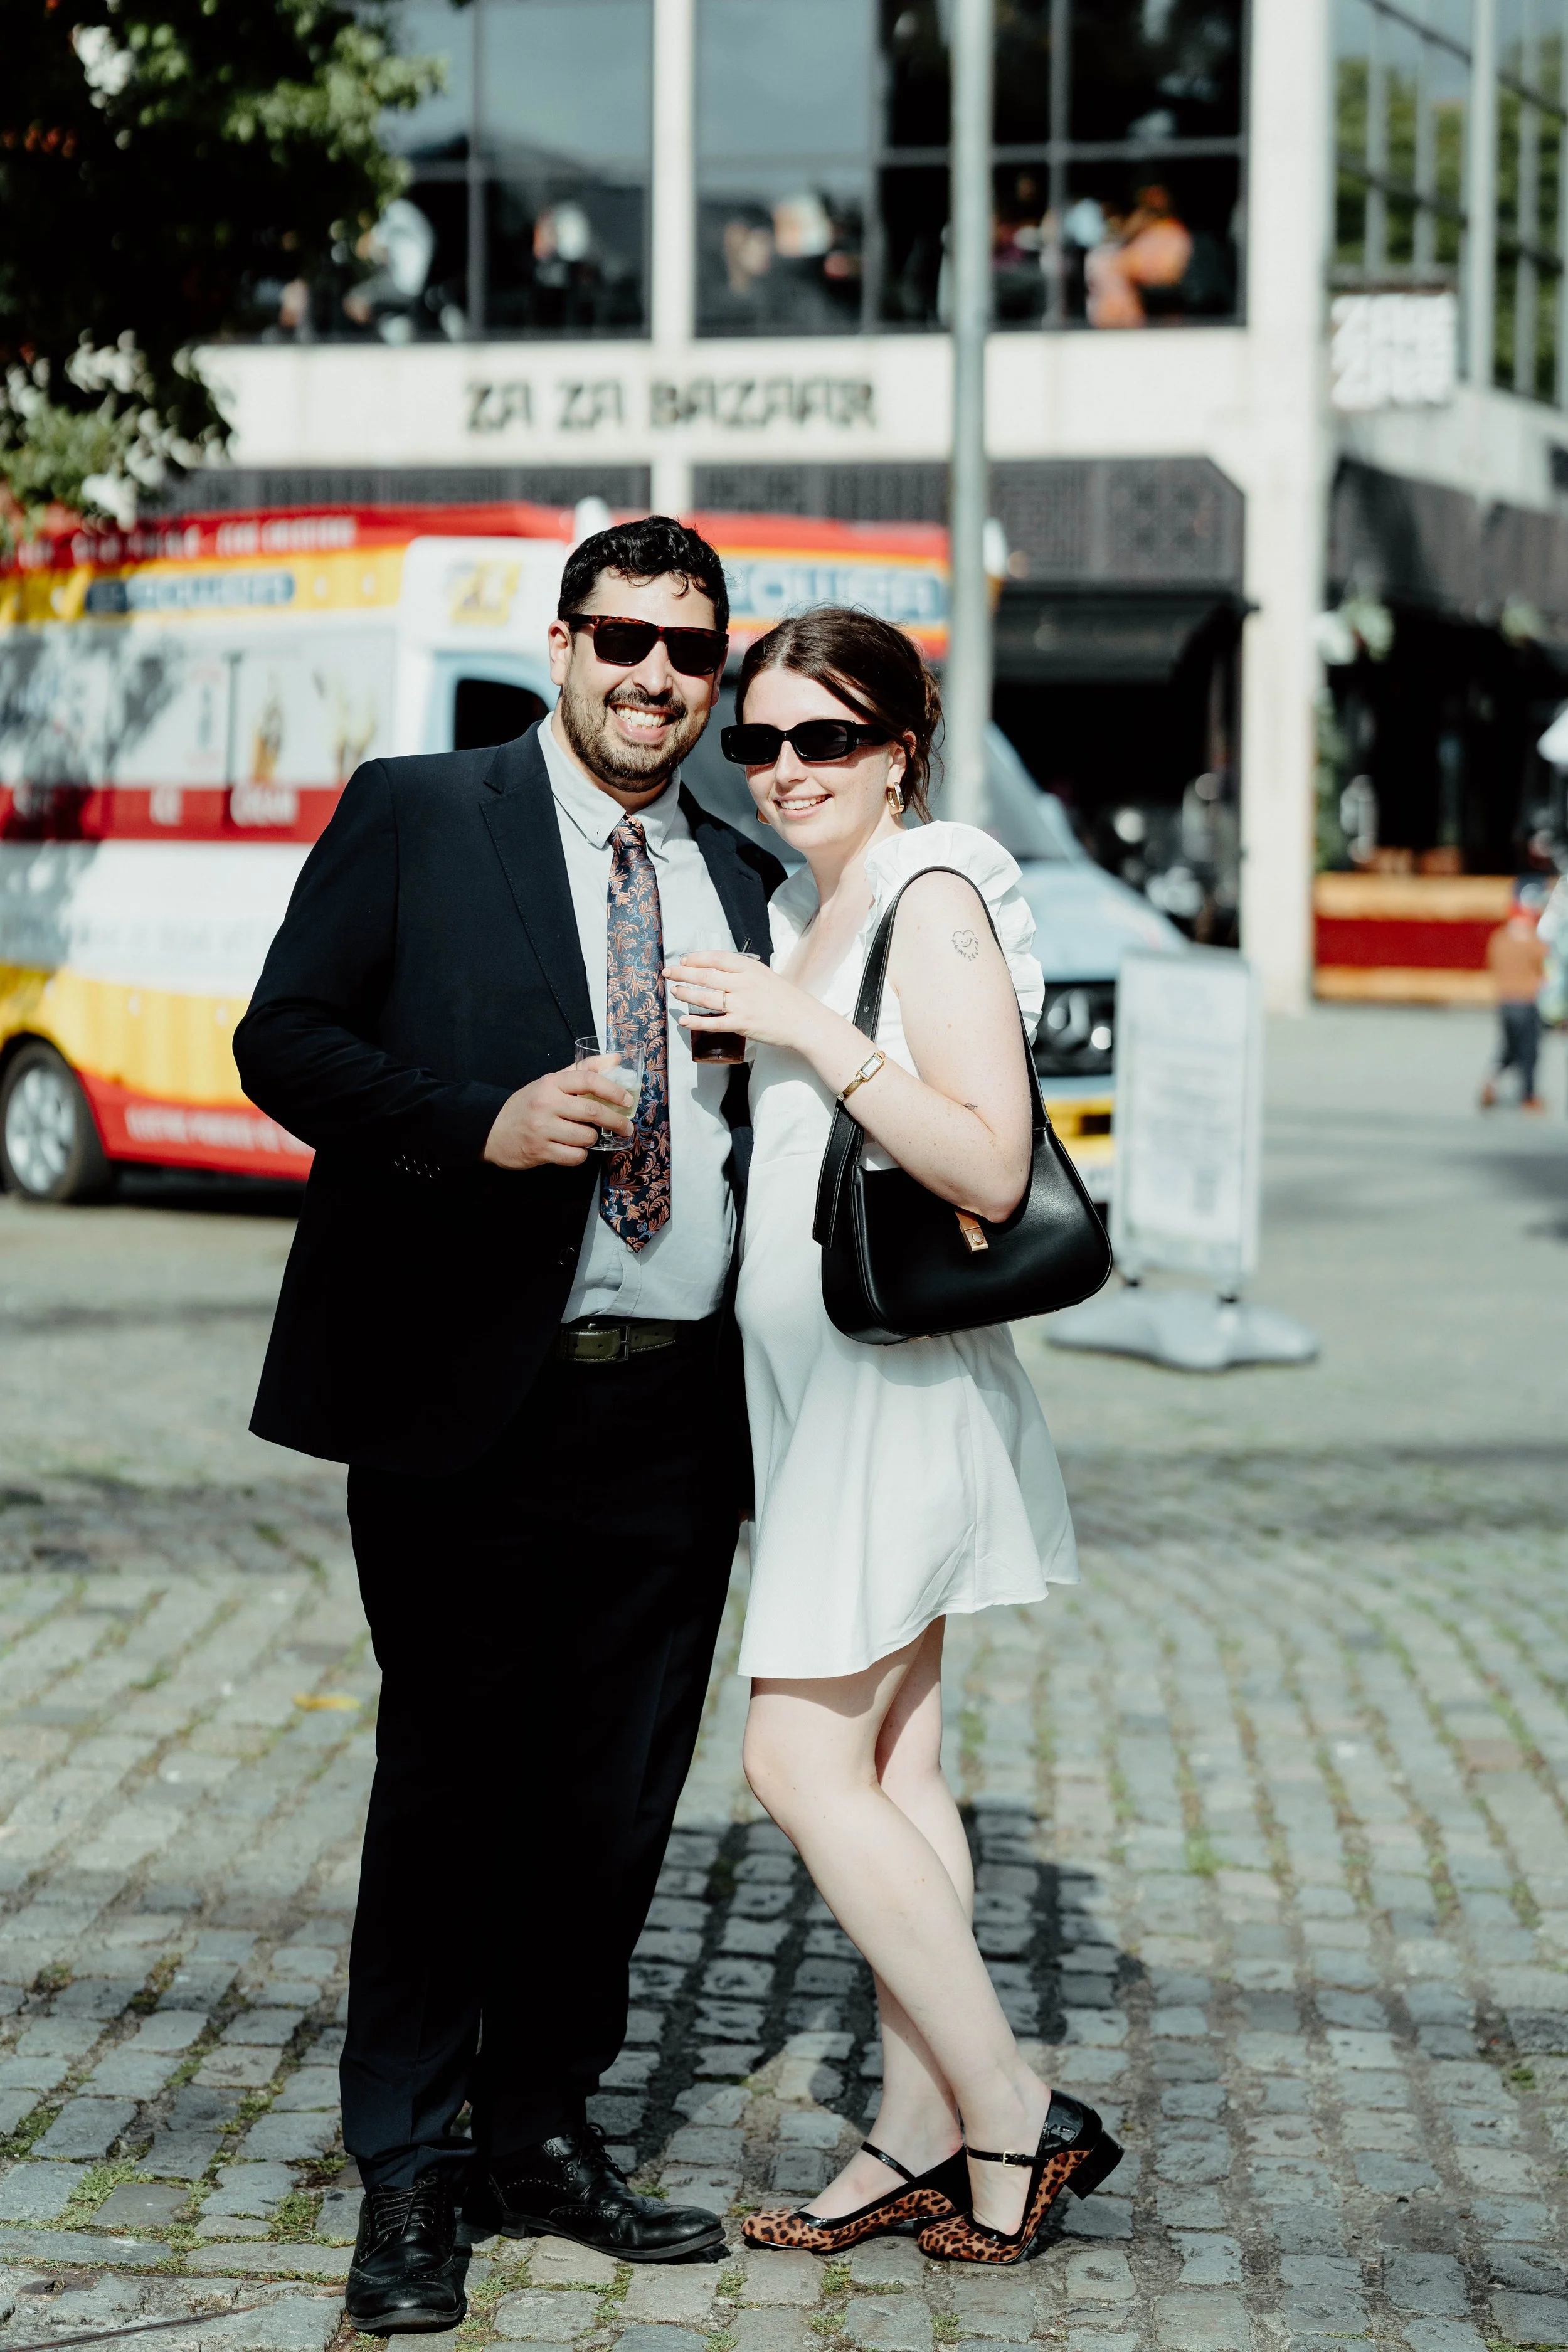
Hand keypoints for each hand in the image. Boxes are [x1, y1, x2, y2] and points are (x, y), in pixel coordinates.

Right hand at [483, 1060, 632, 1169]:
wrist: (492, 1130)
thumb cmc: (527, 1105)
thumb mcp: (551, 1083)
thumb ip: (582, 1070)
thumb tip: (615, 1061)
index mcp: (550, 1083)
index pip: (588, 1080)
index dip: (613, 1090)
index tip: (628, 1100)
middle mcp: (546, 1104)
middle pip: (593, 1112)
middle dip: (616, 1121)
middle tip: (626, 1127)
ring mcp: (542, 1128)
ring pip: (586, 1137)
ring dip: (593, 1139)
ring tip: (587, 1136)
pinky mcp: (540, 1151)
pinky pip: (574, 1156)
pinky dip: (580, 1154)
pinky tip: (574, 1149)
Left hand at [665, 950, 822, 1052]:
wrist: (804, 1021)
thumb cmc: (785, 999)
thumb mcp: (765, 976)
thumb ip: (742, 973)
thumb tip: (716, 971)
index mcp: (750, 968)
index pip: (716, 958)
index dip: (696, 958)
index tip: (683, 960)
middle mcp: (744, 984)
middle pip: (706, 975)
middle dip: (683, 973)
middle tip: (668, 973)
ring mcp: (742, 1004)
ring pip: (705, 997)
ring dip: (686, 994)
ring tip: (674, 991)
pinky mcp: (742, 1024)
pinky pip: (713, 1023)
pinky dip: (696, 1022)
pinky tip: (683, 1020)